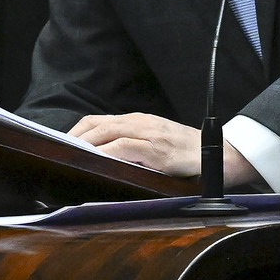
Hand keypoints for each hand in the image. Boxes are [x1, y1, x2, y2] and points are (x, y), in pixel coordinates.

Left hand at [69, 113, 259, 187]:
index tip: (63, 144)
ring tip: (70, 155)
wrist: (220, 155)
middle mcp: (141, 123)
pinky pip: (124, 147)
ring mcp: (149, 135)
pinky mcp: (156, 150)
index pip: (99, 120)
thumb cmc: (189, 154)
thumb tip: (107, 158)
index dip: (78, 131)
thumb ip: (136, 145)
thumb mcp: (159, 143)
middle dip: (74, 137)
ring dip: (85, 143)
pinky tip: (94, 159)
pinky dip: (105, 151)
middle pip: (97, 124)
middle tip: (59, 151)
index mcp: (140, 121)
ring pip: (106, 131)